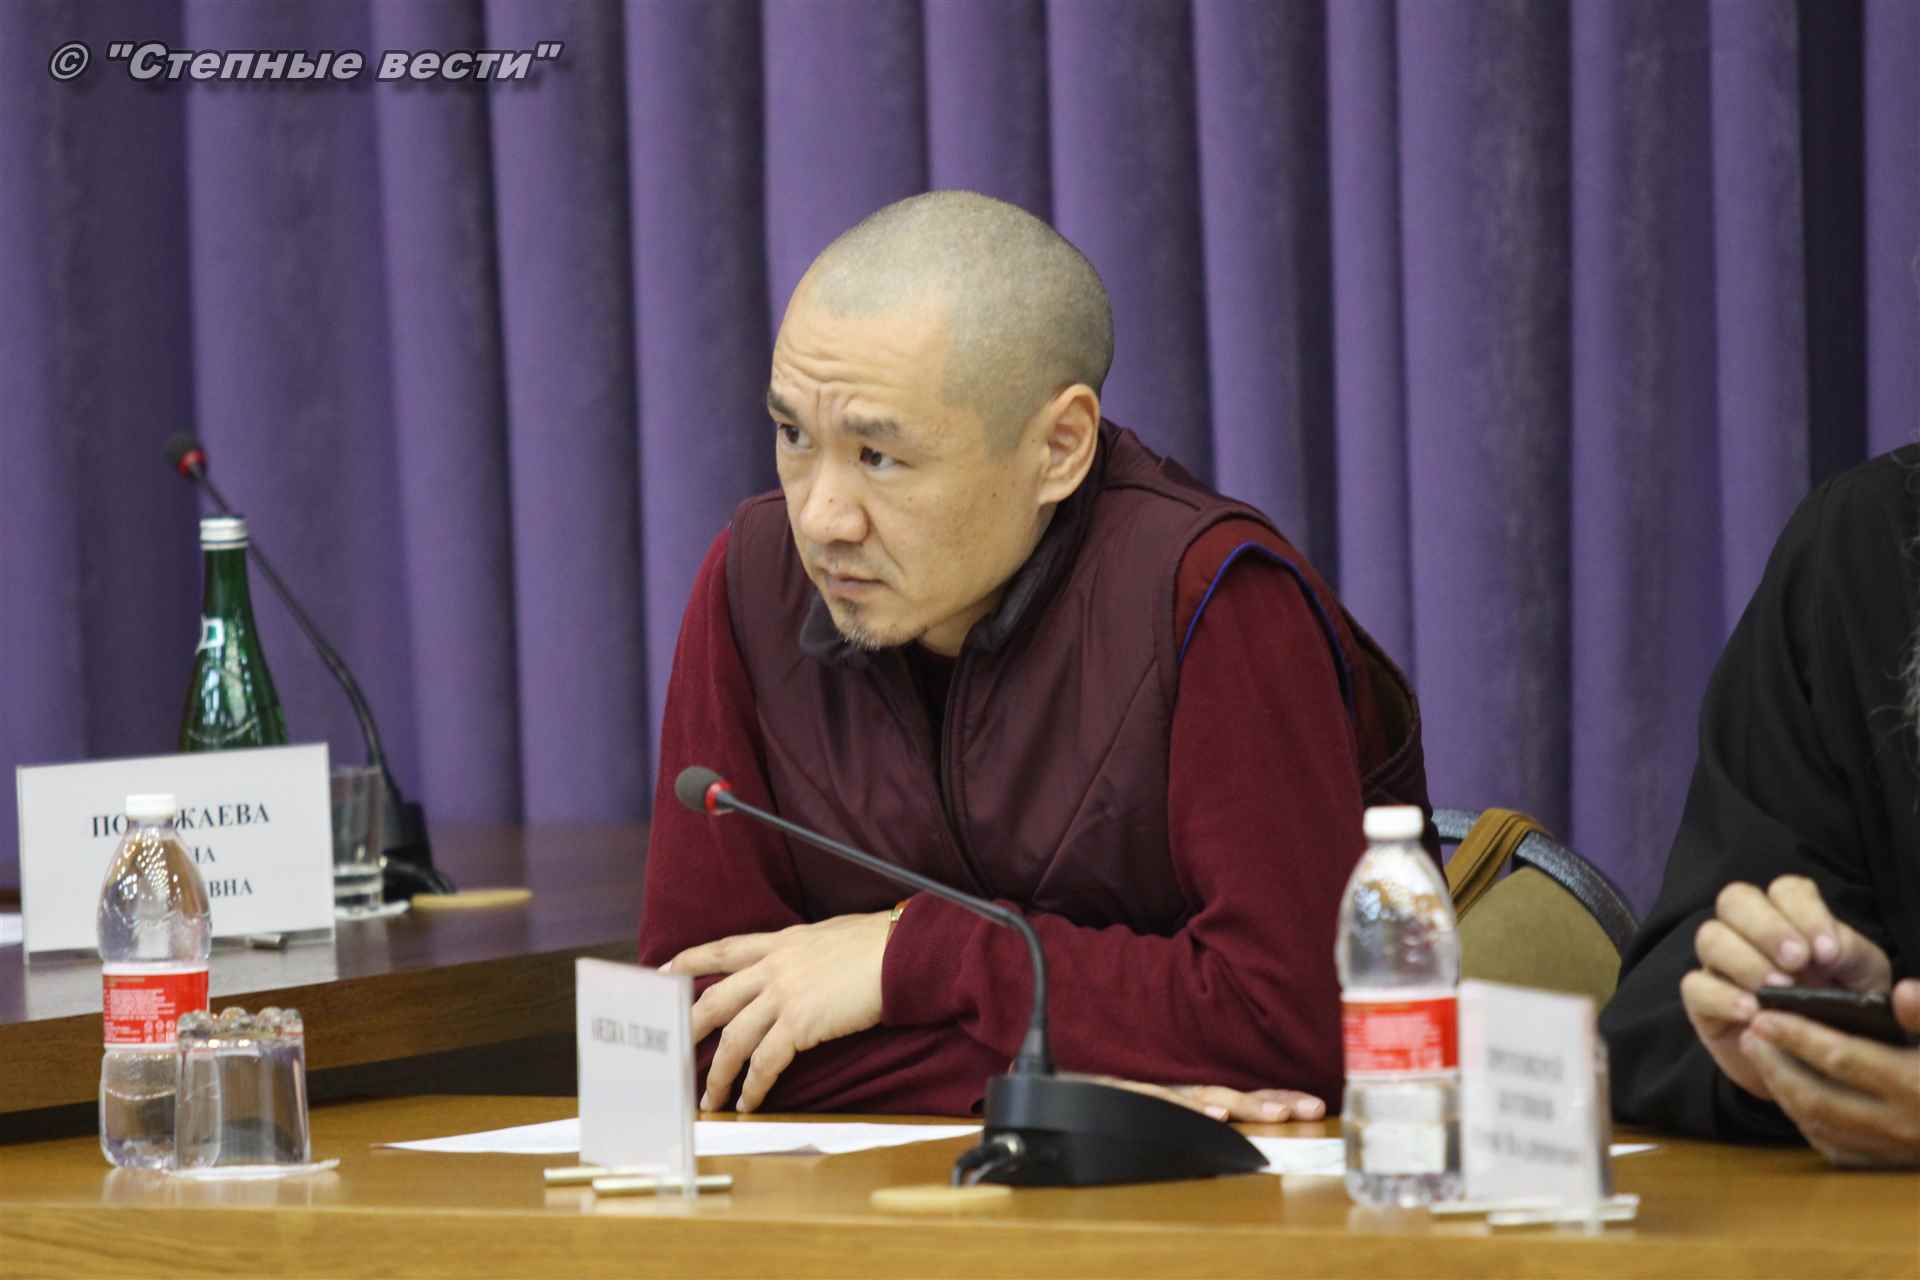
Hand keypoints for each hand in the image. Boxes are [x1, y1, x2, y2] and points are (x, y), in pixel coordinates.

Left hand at [666, 912, 890, 1112]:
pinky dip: (754, 1086)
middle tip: (673, 1054)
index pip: (723, 950)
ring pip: (734, 1039)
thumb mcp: (828, 936)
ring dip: (719, 1074)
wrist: (901, 952)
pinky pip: (765, 1062)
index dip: (689, 961)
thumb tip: (800, 963)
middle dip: (690, 1030)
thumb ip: (803, 951)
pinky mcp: (800, 1023)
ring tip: (711, 1099)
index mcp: (780, 943)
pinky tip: (750, 1103)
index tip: (662, 973)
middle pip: (715, 1000)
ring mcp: (784, 995)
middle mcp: (773, 966)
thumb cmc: (876, 944)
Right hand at [1091, 1077, 1326, 1123]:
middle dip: (1275, 1101)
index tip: (1315, 1106)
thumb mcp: (1161, 1104)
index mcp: (1193, 1094)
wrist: (1063, 1080)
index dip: (1279, 1098)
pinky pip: (1167, 1104)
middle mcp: (1181, 1091)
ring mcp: (1159, 1094)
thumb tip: (1233, 1123)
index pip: (1245, 1095)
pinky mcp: (1134, 1096)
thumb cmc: (1113, 1095)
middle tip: (1309, 1108)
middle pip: (1236, 1093)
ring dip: (1246, 1106)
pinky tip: (1217, 1116)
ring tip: (1276, 1115)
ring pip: (1209, 1098)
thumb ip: (1193, 1111)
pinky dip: (1194, 1110)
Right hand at [1681, 876, 1891, 1101]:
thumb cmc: (1842, 1011)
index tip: (1828, 952)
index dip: (1804, 912)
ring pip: (1710, 937)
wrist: (1819, 1064)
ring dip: (1745, 960)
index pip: (1786, 891)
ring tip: (1777, 989)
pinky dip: (1722, 996)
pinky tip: (1752, 1013)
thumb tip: (1826, 949)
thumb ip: (1851, 953)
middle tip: (1797, 961)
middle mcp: (1747, 931)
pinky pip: (1695, 986)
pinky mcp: (1702, 1000)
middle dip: (1767, 927)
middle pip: (1735, 899)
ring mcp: (1719, 964)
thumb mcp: (1863, 979)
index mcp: (1790, 917)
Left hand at [1738, 979, 1919, 1166]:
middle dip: (1775, 1063)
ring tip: (1758, 1053)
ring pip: (1817, 1123)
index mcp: (1917, 1086)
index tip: (1764, 1014)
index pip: (1843, 1059)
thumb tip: (1900, 990)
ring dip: (1781, 1088)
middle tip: (1749, 1032)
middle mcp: (1900, 1125)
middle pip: (1817, 1095)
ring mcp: (1891, 1150)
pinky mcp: (1886, 1166)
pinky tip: (1787, 1090)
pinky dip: (1802, 1116)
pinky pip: (1831, 1146)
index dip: (1799, 1036)